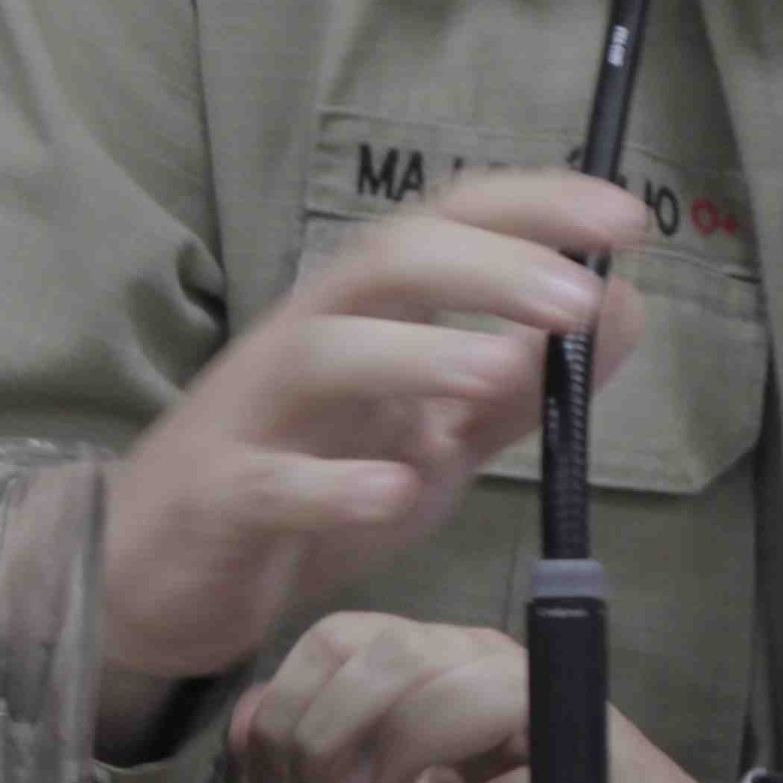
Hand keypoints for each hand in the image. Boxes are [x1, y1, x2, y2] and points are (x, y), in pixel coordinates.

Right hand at [94, 170, 648, 740]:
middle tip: (577, 296)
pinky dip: (332, 486)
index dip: (533, 208)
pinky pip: (268, 483)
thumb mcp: (434, 437)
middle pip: (384, 264)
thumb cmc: (307, 482)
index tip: (625, 217)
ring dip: (415, 355)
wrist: (156, 575)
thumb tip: (621, 309)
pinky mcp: (218, 501)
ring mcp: (255, 418)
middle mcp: (307, 340)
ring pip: (322, 354)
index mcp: (366, 315)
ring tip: (494, 374)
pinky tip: (393, 494)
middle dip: (487, 266)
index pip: (446, 224)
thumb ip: (521, 387)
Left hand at [230, 613, 752, 782]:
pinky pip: (534, 770)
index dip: (288, 706)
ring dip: (394, 753)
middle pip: (388, 652)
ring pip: (459, 689)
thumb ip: (330, 757)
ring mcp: (547, 703)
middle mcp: (485, 660)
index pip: (342, 636)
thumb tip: (246, 730)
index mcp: (435, 658)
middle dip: (325, 731)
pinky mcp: (601, 761)